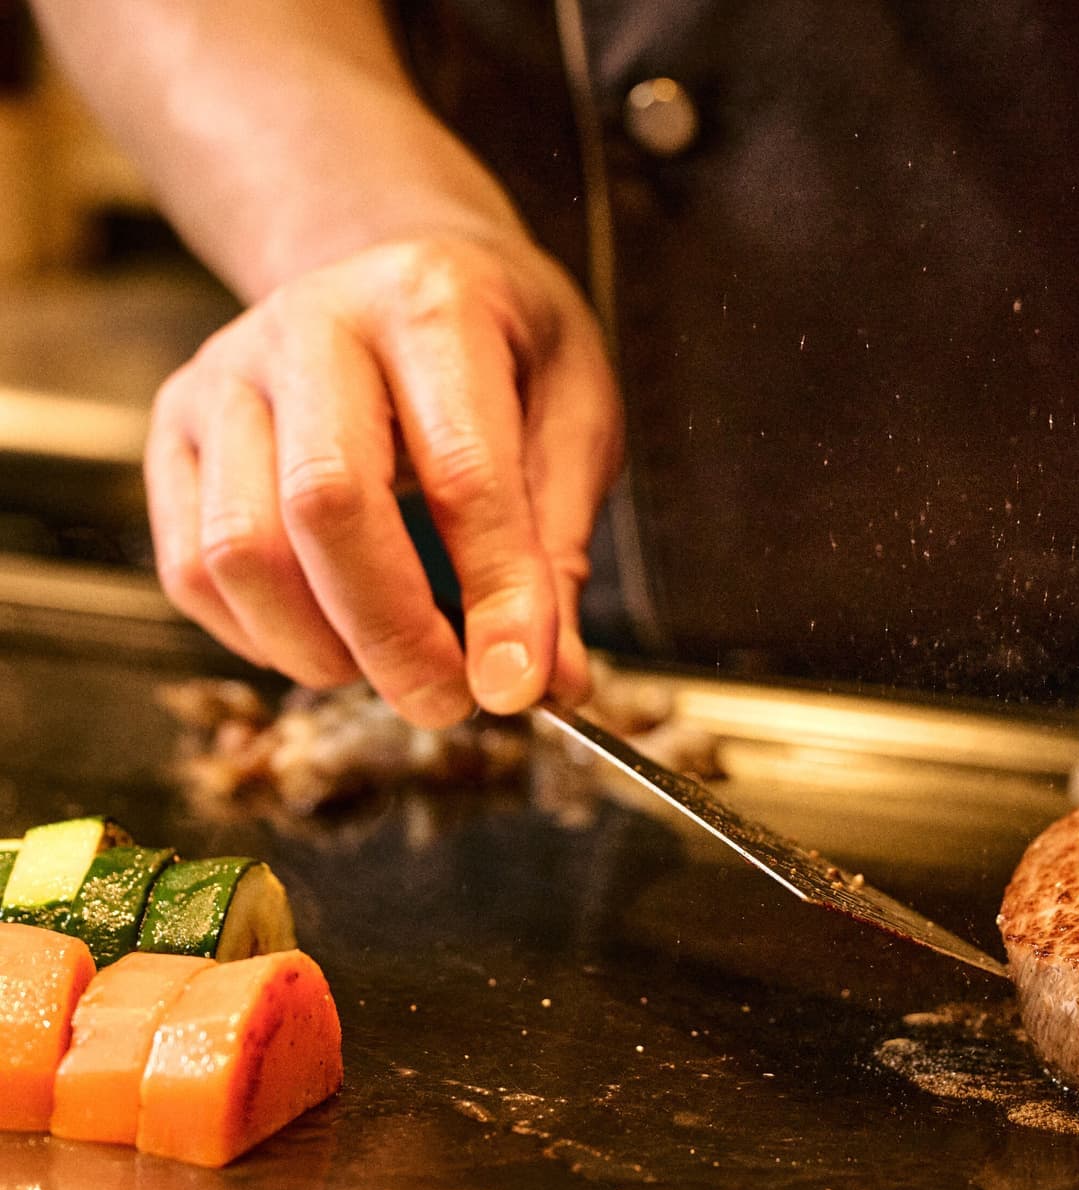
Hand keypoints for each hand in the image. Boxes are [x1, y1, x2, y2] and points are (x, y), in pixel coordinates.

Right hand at [146, 233, 622, 725]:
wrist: (396, 269)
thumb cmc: (501, 350)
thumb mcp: (573, 416)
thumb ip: (559, 545)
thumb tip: (551, 681)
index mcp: (431, 306)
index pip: (461, 472)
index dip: (494, 596)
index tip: (520, 687)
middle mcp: (312, 325)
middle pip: (325, 508)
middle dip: (394, 638)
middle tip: (450, 704)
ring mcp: (227, 375)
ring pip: (240, 550)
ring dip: (320, 648)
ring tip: (391, 670)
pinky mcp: (177, 429)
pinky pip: (191, 568)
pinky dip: (260, 637)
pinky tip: (328, 640)